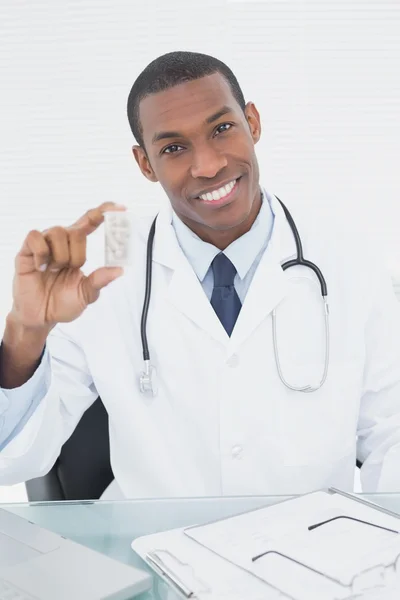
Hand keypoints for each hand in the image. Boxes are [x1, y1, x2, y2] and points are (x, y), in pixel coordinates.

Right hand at [10, 202, 126, 329]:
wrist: (40, 317)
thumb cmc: (63, 302)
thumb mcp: (87, 294)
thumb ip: (101, 280)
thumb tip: (119, 269)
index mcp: (77, 247)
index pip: (90, 221)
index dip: (104, 212)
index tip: (120, 208)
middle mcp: (61, 241)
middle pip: (77, 230)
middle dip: (79, 255)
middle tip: (70, 270)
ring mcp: (43, 245)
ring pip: (58, 232)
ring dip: (61, 257)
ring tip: (54, 271)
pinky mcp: (27, 251)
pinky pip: (36, 237)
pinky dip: (42, 253)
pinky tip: (41, 268)